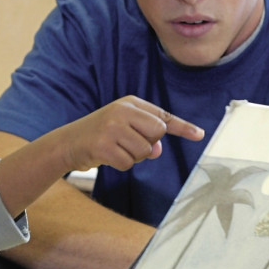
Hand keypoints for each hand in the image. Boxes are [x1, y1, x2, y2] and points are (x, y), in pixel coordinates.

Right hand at [62, 95, 203, 172]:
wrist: (68, 142)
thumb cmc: (101, 134)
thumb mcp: (123, 127)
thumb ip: (145, 135)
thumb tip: (157, 150)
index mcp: (130, 103)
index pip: (163, 116)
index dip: (183, 126)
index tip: (199, 134)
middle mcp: (122, 111)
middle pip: (157, 133)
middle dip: (148, 144)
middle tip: (128, 143)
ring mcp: (112, 128)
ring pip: (144, 151)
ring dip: (133, 157)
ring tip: (116, 149)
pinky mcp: (103, 145)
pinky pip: (128, 163)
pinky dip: (121, 164)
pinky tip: (107, 156)